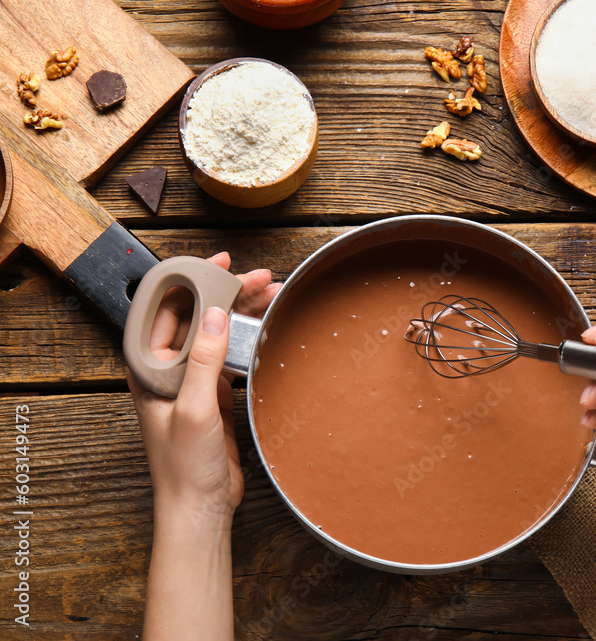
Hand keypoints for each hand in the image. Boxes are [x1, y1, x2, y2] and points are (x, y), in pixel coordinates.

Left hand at [126, 251, 281, 521]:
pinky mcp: (214, 397)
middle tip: (259, 277)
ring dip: (242, 313)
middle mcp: (167, 369)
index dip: (190, 280)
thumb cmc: (183, 466)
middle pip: (197, 317)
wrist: (199, 507)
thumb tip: (217, 314)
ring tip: (272, 294)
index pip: (166, 310)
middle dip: (227, 292)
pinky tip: (266, 328)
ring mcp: (191, 382)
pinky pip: (231, 357)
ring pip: (217, 333)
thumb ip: (204, 360)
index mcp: (148, 368)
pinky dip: (249, 339)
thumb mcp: (194, 408)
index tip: (217, 262)